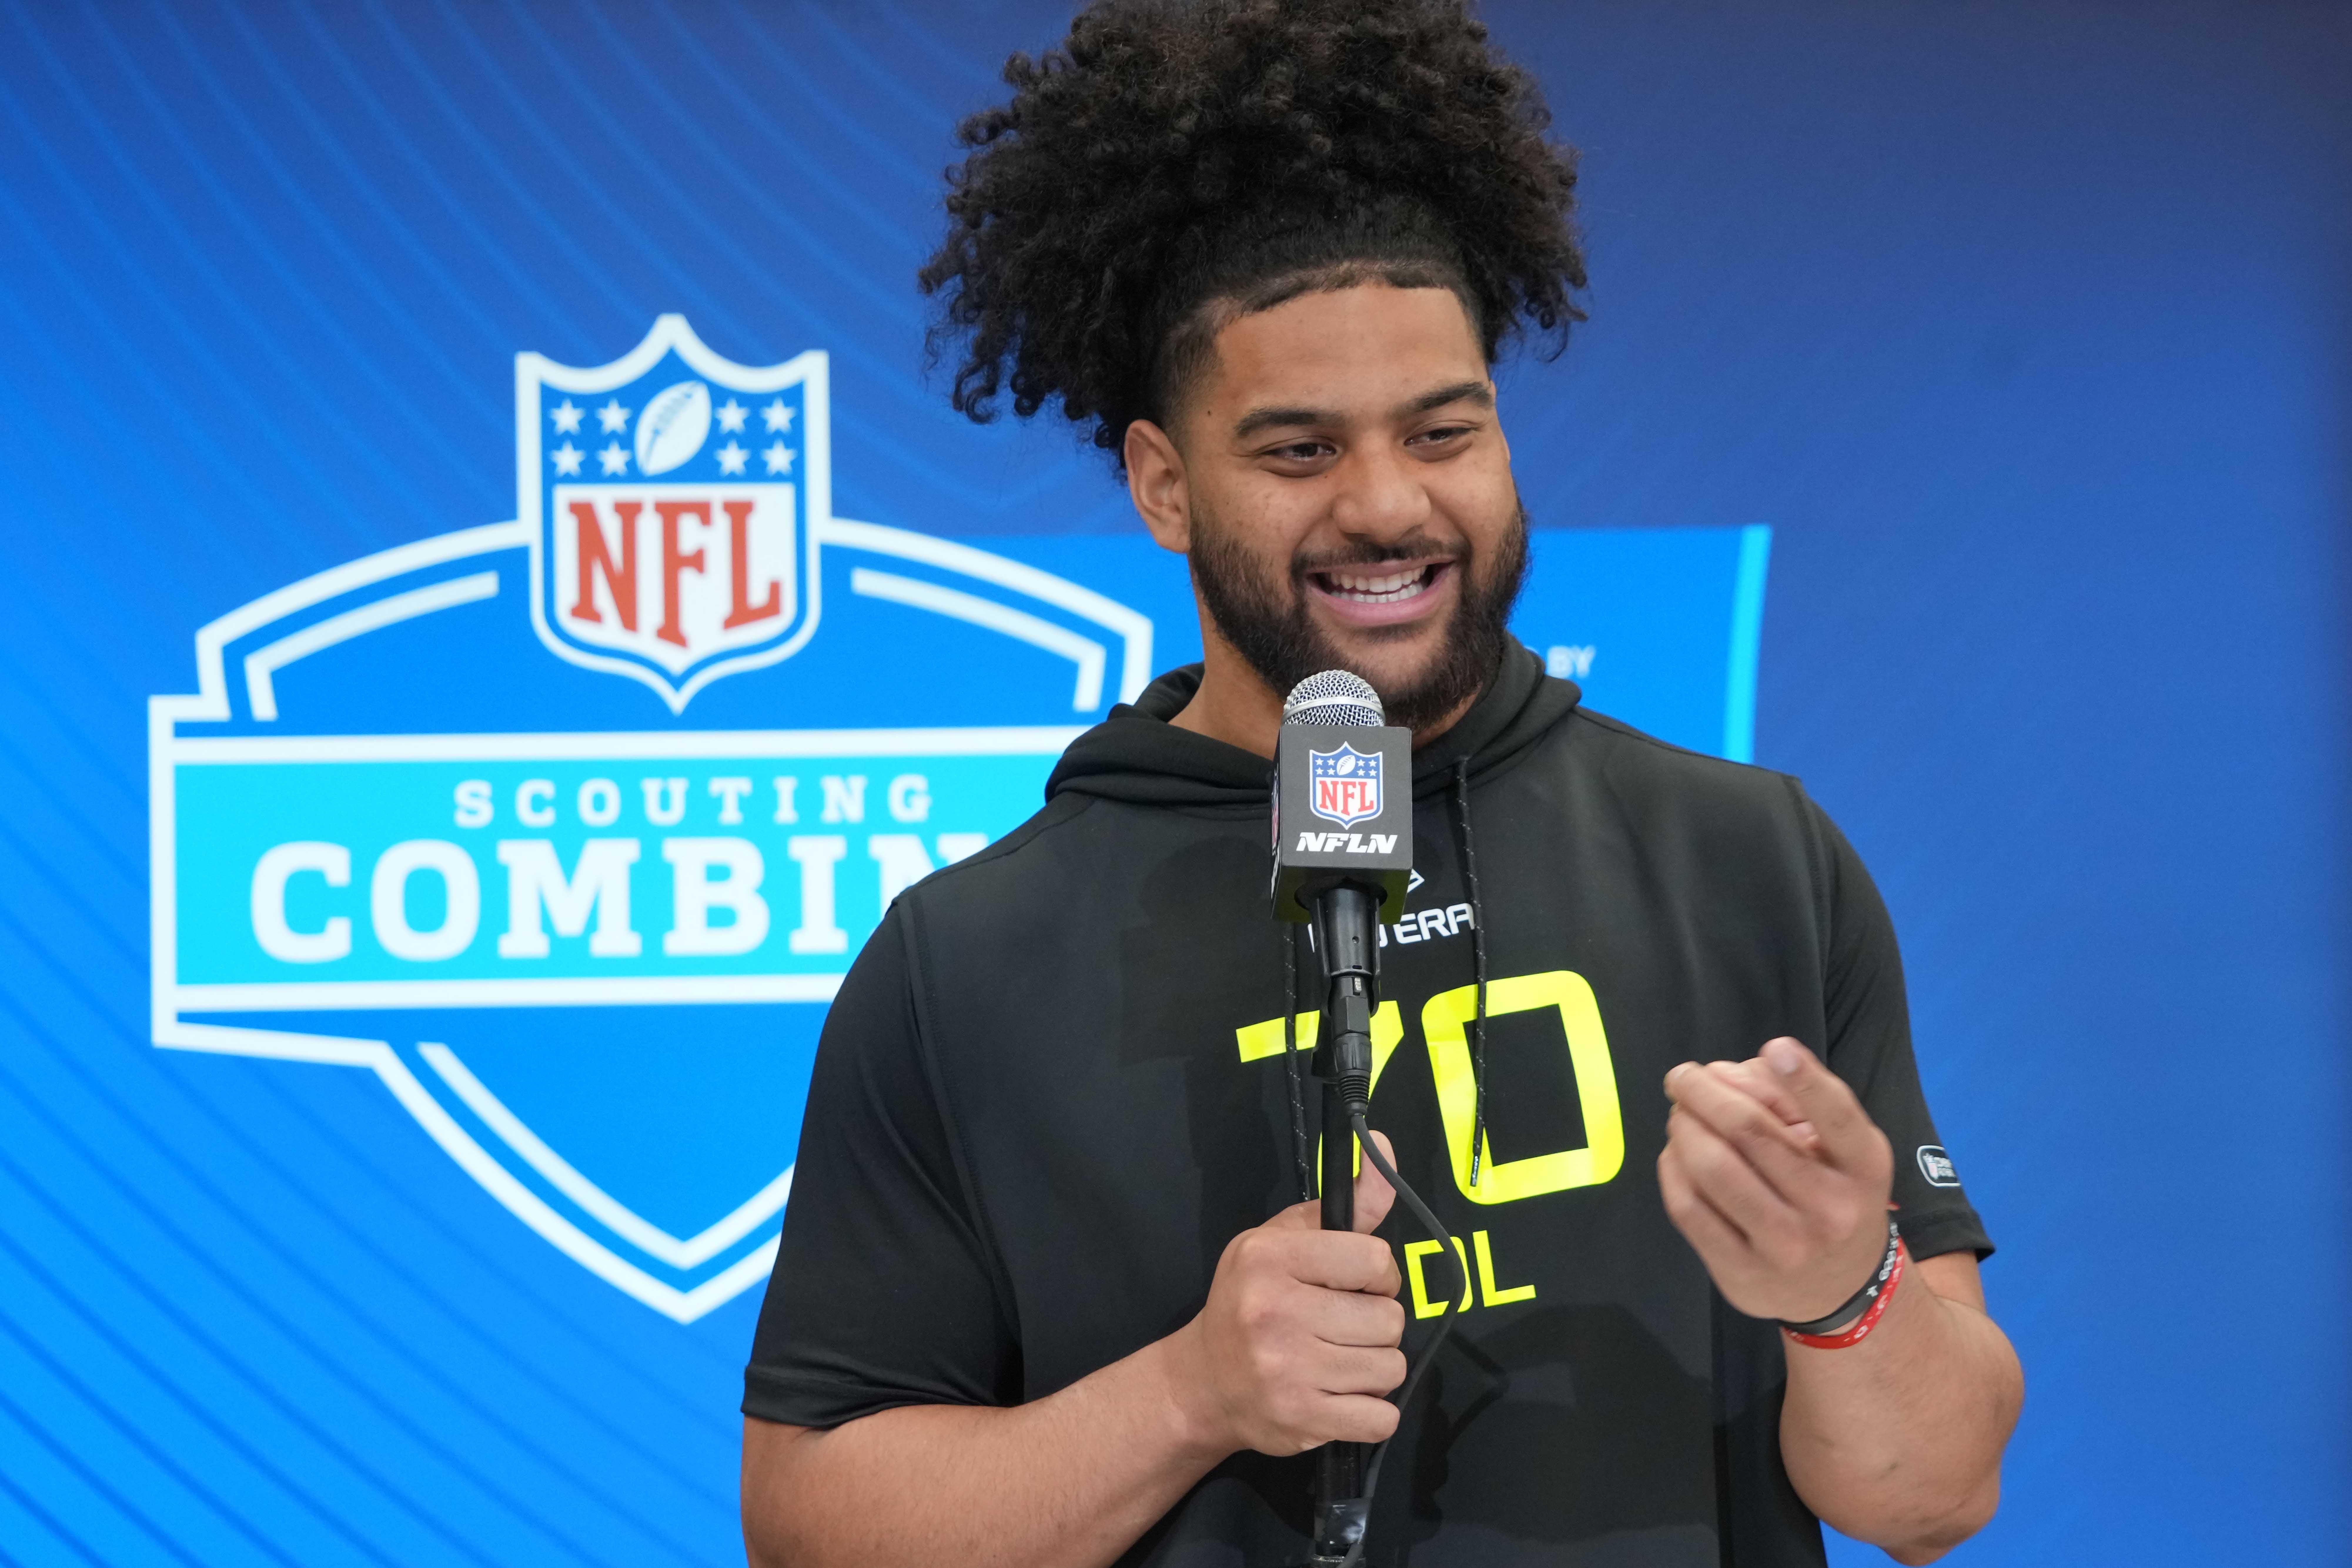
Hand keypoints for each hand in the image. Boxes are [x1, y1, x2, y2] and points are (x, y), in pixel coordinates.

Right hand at [1168, 1132, 1407, 1456]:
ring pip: (1390, 1367)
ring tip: (1341, 1361)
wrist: (1202, 1383)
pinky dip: (1374, 1413)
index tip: (1357, 1285)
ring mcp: (1287, 1371)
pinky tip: (1343, 1397)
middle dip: (1377, 1324)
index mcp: (1270, 1258)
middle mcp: (1275, 1312)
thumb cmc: (1250, 1300)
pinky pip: (1380, 1419)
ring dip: (1376, 1367)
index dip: (1379, 1274)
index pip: (1374, 1258)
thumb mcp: (1284, 1239)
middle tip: (1344, 1328)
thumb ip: (1345, 1205)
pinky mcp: (1300, 1420)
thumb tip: (1383, 1143)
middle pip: (1389, 1319)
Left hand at [1658, 1038, 1893, 1322]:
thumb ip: (1793, 1099)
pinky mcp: (1741, 1272)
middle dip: (1704, 1092)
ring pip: (1711, 1167)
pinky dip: (1673, 1167)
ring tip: (1681, 1114)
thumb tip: (1724, 1075)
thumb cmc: (1833, 1194)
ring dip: (1684, 1127)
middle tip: (1683, 1076)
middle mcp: (1829, 1210)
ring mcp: (1784, 1247)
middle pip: (1749, 1132)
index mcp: (1862, 1168)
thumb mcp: (1839, 1147)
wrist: (1840, 1288)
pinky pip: (1687, 1207)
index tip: (1776, 1047)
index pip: (1837, 1119)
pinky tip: (1677, 1153)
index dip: (1805, 1081)